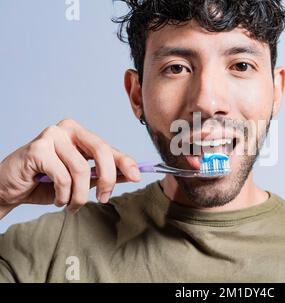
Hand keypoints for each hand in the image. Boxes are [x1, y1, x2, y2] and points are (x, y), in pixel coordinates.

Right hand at [0, 119, 140, 217]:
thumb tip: (132, 174)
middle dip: (107, 179)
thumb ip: (103, 174)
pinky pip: (63, 177)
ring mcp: (51, 135)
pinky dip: (63, 194)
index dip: (126, 162)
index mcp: (80, 134)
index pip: (109, 147)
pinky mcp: (38, 148)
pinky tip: (57, 198)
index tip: (137, 177)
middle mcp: (68, 129)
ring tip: (70, 204)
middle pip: (102, 151)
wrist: (9, 188)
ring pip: (81, 169)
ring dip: (79, 195)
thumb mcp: (80, 180)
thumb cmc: (45, 182)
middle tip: (103, 198)